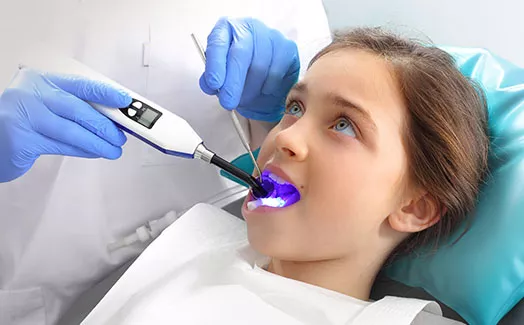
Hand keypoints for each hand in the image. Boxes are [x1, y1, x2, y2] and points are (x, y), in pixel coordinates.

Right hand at [0, 68, 131, 181]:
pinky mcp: (22, 140)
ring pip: (72, 131)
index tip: (126, 101)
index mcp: (40, 80)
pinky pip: (61, 146)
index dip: (107, 92)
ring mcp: (24, 117)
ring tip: (113, 149)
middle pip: (78, 109)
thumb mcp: (43, 104)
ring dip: (98, 142)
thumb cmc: (21, 120)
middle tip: (121, 135)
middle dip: (105, 125)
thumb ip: (70, 105)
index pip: (80, 84)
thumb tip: (109, 115)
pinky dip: (83, 150)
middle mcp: (30, 94)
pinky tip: (94, 152)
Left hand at [199, 17, 299, 121]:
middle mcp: (249, 27)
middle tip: (228, 102)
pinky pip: (276, 72)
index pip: (218, 43)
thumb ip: (211, 81)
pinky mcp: (288, 48)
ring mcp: (271, 35)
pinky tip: (262, 91)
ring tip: (245, 100)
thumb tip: (209, 85)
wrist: (263, 83)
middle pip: (241, 53)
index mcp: (226, 29)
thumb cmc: (239, 77)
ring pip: (260, 65)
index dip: (215, 65)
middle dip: (233, 82)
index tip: (214, 84)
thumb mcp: (220, 79)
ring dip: (250, 89)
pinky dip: (267, 87)